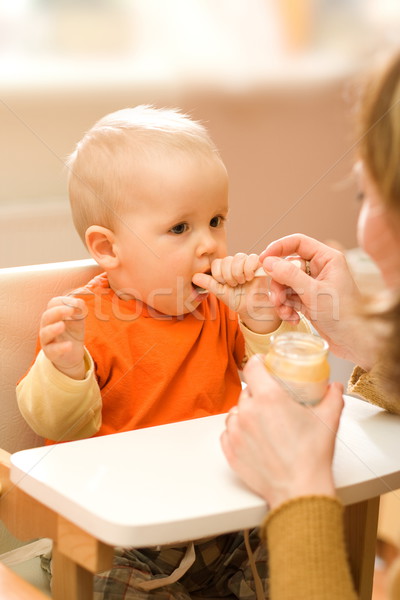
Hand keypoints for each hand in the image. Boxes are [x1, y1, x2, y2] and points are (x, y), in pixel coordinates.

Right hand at [39, 296, 86, 378]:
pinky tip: (69, 345)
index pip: (53, 304)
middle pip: (47, 316)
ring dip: (53, 328)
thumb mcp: (78, 319)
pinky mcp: (50, 352)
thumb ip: (79, 310)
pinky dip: (60, 347)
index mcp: (53, 314)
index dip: (64, 301)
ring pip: (45, 333)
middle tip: (70, 310)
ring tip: (62, 326)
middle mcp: (47, 325)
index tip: (76, 303)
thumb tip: (79, 303)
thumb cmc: (73, 332)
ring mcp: (47, 339)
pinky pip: (53, 350)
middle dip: (58, 312)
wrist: (72, 352)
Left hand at [192, 253, 280, 333]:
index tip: (224, 285)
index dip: (218, 275)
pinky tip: (250, 278)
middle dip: (228, 276)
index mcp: (225, 268)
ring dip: (238, 273)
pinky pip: (252, 258)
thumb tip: (194, 277)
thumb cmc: (236, 300)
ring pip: (238, 258)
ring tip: (242, 282)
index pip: (217, 263)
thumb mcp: (220, 292)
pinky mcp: (259, 264)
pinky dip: (249, 270)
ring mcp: (247, 262)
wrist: (251, 308)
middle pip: (227, 260)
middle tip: (234, 285)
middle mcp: (236, 262)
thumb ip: (208, 283)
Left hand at [221, 355, 343, 509]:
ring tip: (264, 422)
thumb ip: (332, 396)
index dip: (258, 363)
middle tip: (274, 402)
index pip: (252, 367)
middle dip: (259, 392)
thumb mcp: (328, 419)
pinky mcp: (230, 451)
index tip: (264, 365)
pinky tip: (253, 437)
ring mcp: (236, 432)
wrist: (300, 490)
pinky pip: (228, 433)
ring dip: (247, 412)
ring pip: (236, 412)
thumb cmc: (312, 456)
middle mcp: (247, 412)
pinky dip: (238, 432)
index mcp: (268, 398)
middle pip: (247, 390)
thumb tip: (333, 387)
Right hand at [260, 234, 374, 368]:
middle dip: (279, 283)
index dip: (278, 248)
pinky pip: (289, 297)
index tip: (263, 260)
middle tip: (277, 298)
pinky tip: (293, 319)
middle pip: (287, 265)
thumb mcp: (314, 293)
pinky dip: (287, 308)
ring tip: (286, 312)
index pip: (298, 242)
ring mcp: (314, 285)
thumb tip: (268, 261)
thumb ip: (290, 275)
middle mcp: (320, 269)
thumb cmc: (343, 315)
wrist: (353, 342)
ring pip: (285, 283)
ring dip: (281, 298)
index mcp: (327, 259)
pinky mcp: (309, 300)